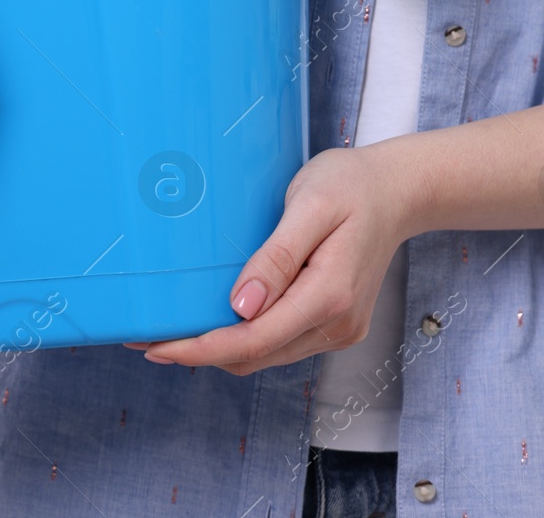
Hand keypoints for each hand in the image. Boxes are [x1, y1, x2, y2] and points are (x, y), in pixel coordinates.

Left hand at [130, 143, 422, 375]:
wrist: (398, 191)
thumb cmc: (353, 186)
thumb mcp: (311, 206)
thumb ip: (277, 257)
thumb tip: (241, 307)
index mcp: (330, 296)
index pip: (253, 340)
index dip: (199, 349)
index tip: (155, 347)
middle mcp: (336, 324)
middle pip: (254, 356)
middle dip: (198, 352)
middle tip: (144, 336)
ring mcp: (337, 328)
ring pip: (264, 355)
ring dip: (217, 349)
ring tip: (169, 330)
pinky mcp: (332, 323)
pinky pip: (278, 342)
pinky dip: (242, 339)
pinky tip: (213, 320)